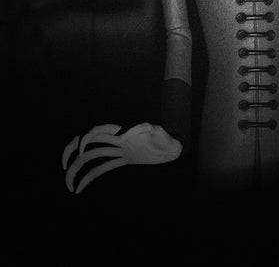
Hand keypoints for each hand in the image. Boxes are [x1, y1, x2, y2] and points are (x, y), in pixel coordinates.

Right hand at [62, 123, 182, 193]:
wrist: (173, 146)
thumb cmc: (166, 137)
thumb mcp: (159, 132)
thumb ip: (148, 130)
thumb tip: (131, 132)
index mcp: (122, 133)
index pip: (99, 131)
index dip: (87, 137)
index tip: (82, 148)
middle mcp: (117, 140)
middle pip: (90, 143)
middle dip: (73, 151)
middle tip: (65, 166)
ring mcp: (119, 151)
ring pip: (92, 157)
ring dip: (78, 168)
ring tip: (70, 185)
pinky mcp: (123, 160)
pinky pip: (102, 168)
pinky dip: (90, 177)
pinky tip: (81, 188)